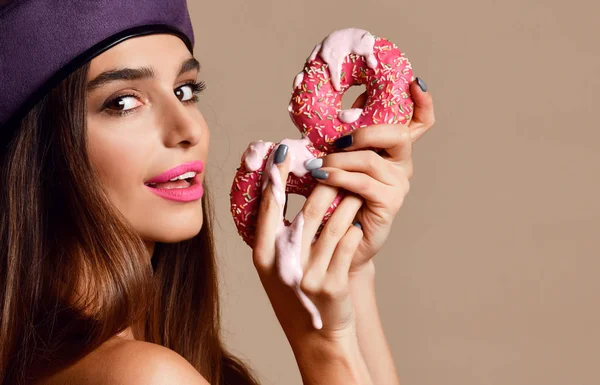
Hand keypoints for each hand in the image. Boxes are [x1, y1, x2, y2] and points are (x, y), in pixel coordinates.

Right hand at [253, 145, 364, 344]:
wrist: (317, 337)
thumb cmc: (296, 294)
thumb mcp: (275, 267)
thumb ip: (275, 234)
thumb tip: (277, 187)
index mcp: (264, 255)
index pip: (268, 207)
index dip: (276, 177)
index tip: (282, 151)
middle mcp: (283, 265)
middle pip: (308, 211)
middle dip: (325, 185)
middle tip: (335, 166)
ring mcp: (308, 276)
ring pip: (335, 225)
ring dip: (348, 203)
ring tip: (356, 188)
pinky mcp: (332, 285)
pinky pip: (349, 244)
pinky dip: (355, 230)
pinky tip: (357, 224)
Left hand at [306, 78, 435, 273]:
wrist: (337, 240)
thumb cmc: (336, 198)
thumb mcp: (340, 162)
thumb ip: (346, 138)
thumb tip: (345, 105)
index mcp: (393, 151)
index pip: (420, 123)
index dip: (422, 103)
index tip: (415, 83)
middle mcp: (402, 165)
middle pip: (399, 134)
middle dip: (367, 131)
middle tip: (338, 140)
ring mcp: (398, 184)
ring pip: (372, 159)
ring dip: (340, 159)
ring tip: (318, 165)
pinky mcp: (389, 203)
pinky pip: (363, 182)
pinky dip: (339, 176)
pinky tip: (322, 176)